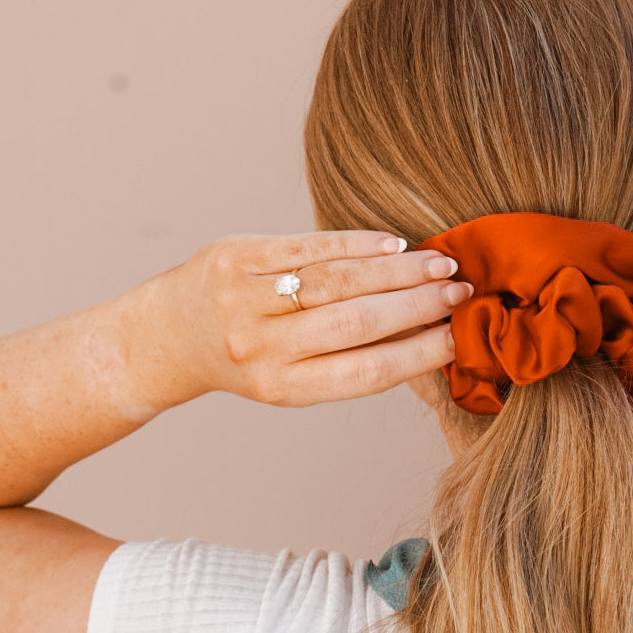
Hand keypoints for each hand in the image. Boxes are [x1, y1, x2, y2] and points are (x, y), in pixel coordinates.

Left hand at [133, 228, 473, 409]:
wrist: (170, 336)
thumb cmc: (248, 358)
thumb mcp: (291, 378)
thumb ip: (348, 360)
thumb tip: (433, 335)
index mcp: (283, 388)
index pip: (367, 373)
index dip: (421, 353)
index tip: (462, 335)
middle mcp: (262, 349)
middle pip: (357, 323)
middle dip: (418, 306)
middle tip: (462, 292)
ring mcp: (244, 301)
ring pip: (337, 281)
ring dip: (398, 271)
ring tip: (440, 265)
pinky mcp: (234, 258)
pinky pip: (306, 247)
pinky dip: (356, 243)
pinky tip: (393, 244)